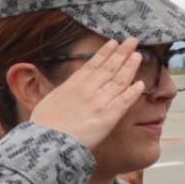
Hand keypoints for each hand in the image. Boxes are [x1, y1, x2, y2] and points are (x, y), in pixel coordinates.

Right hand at [30, 38, 144, 150]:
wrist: (48, 142)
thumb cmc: (44, 126)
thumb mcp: (48, 100)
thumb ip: (63, 92)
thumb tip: (67, 89)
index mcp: (72, 85)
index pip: (93, 64)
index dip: (105, 53)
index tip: (113, 43)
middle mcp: (88, 89)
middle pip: (109, 68)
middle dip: (122, 53)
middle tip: (132, 41)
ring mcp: (100, 102)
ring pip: (119, 80)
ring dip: (130, 67)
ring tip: (138, 56)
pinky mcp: (109, 116)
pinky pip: (125, 101)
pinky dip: (133, 92)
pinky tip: (140, 84)